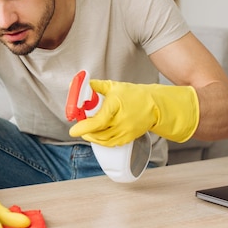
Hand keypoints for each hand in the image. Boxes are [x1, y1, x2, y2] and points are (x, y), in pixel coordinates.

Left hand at [69, 79, 198, 145]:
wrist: (154, 105)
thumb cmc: (133, 95)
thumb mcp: (113, 87)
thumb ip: (95, 86)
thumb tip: (79, 84)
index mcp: (116, 106)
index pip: (97, 121)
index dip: (83, 127)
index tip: (73, 130)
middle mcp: (122, 121)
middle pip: (98, 132)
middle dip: (85, 131)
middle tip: (79, 126)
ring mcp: (126, 131)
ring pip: (103, 140)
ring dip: (92, 136)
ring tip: (87, 129)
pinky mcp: (128, 138)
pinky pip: (111, 143)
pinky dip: (101, 140)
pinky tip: (97, 134)